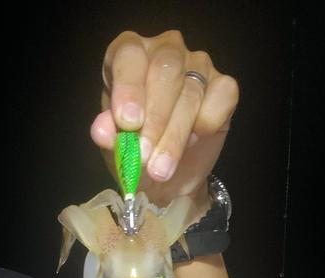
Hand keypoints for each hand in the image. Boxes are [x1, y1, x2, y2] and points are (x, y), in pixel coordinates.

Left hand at [91, 30, 237, 206]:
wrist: (168, 179)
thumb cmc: (136, 151)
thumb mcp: (114, 148)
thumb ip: (108, 135)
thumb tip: (101, 130)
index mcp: (130, 56)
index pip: (130, 55)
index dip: (129, 87)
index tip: (128, 123)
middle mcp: (164, 51)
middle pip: (166, 70)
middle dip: (155, 118)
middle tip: (144, 155)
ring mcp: (197, 65)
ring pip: (191, 91)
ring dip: (175, 136)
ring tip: (160, 169)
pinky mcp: (223, 86)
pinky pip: (221, 98)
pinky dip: (206, 124)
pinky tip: (192, 142)